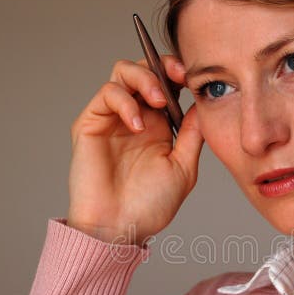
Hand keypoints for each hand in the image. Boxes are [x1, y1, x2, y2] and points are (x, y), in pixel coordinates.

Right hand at [67, 56, 202, 245]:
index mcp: (157, 125)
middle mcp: (134, 116)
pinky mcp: (90, 124)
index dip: (177, 71)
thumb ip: (192, 133)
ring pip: (121, 73)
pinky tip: (138, 125)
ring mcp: (111, 118)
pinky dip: (125, 102)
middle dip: (162, 66)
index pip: (165, 82)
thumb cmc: (150, 205)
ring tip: (159, 100)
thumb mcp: (183, 167)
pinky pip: (106, 95)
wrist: (121, 228)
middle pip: (142, 69)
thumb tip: (203, 103)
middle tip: (178, 77)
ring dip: (144, 78)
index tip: (193, 76)